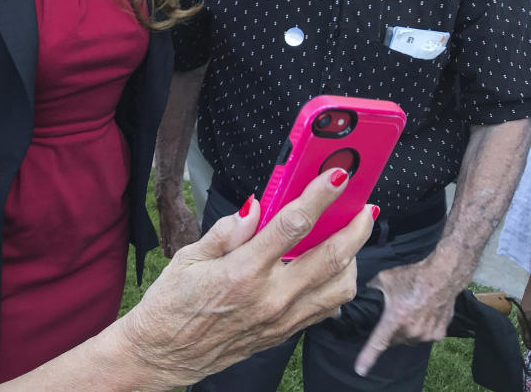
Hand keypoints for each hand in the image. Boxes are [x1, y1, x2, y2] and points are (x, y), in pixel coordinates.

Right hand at [123, 170, 374, 387]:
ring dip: (353, 258)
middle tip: (365, 208)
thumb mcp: (189, 257)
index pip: (292, 225)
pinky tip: (330, 268)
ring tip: (350, 238)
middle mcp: (271, 298)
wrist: (164, 354)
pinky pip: (327, 308)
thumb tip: (255, 205)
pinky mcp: (284, 333)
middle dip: (356, 228)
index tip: (336, 176)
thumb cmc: (171, 304)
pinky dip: (338, 284)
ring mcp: (282, 319)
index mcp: (243, 272)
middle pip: (332, 257)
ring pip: (340, 287)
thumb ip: (227, 230)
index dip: (319, 196)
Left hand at [354, 257, 457, 376]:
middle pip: (394, 340)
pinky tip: (422, 314)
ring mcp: (426, 334)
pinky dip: (420, 329)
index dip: (368, 357)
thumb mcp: (385, 279)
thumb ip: (372, 290)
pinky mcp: (439, 334)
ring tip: (410, 311)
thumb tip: (365, 295)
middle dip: (390, 331)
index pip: (378, 343)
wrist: (442, 276)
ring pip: (409, 339)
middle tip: (394, 313)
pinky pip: (424, 336)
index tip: (360, 369)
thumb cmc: (413, 277)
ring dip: (406, 331)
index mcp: (395, 319)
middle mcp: (411, 330)